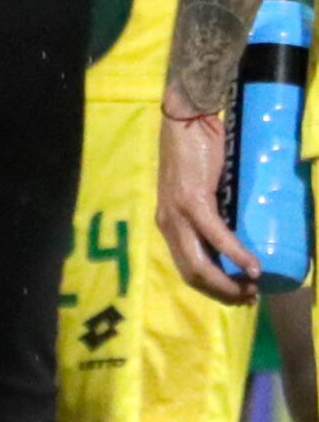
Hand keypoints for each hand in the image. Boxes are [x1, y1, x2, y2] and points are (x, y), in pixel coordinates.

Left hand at [166, 99, 260, 303]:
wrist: (186, 123)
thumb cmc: (196, 156)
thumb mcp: (199, 194)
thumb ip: (210, 214)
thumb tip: (238, 235)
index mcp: (169, 224)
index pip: (186, 268)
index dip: (211, 288)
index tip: (238, 296)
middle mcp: (168, 224)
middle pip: (192, 273)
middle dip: (222, 292)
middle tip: (249, 298)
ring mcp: (177, 214)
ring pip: (200, 262)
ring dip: (228, 281)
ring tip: (253, 288)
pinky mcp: (193, 201)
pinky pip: (216, 236)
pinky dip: (236, 255)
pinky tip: (253, 267)